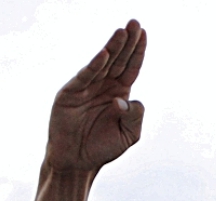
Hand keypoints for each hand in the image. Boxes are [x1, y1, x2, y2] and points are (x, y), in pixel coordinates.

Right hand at [46, 21, 146, 173]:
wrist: (78, 162)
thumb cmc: (103, 149)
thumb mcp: (128, 135)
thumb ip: (135, 116)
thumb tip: (124, 100)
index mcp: (120, 93)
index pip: (132, 66)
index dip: (138, 51)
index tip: (144, 33)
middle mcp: (104, 85)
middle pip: (119, 59)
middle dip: (127, 42)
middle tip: (135, 23)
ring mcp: (87, 87)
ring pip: (103, 63)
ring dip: (113, 47)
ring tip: (123, 32)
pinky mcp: (71, 93)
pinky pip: (85, 76)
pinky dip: (94, 65)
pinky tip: (104, 54)